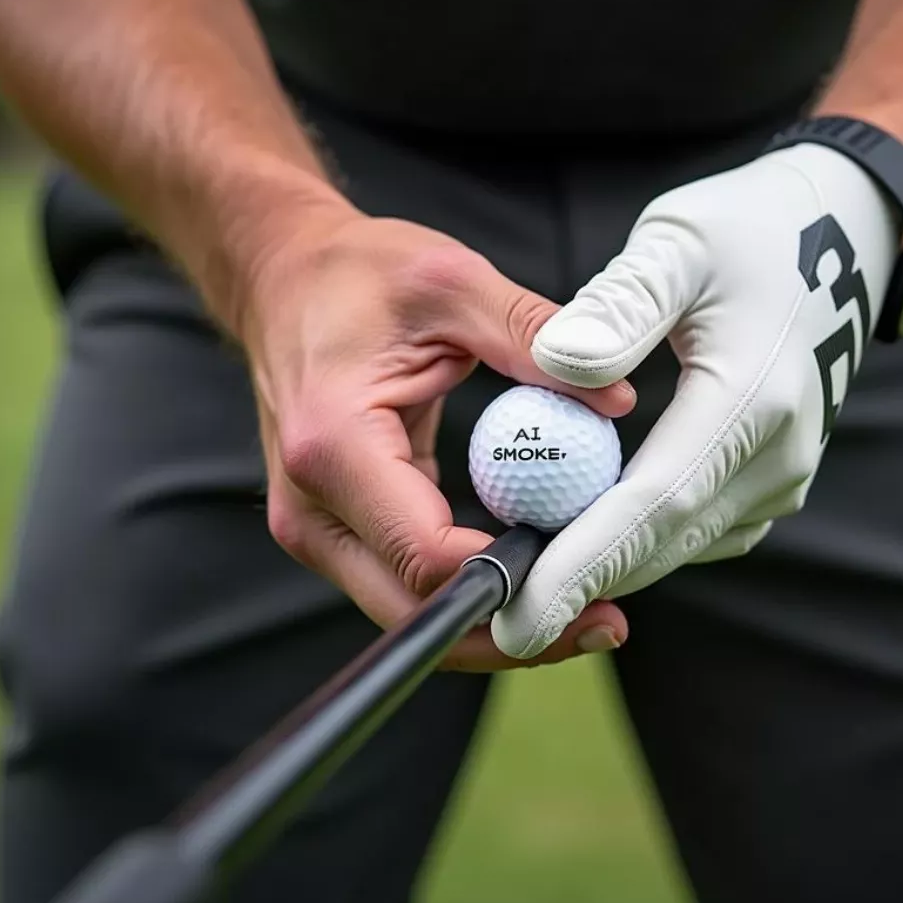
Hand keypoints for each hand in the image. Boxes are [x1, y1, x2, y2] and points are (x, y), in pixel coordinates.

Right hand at [239, 197, 635, 669]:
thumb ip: (535, 336)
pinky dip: (470, 586)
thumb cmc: (358, 272)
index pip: (426, 556)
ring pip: (409, 612)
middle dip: (513, 630)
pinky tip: (536, 569)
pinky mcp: (337, 525)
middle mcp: (311, 506)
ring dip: (494, 617)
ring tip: (584, 608)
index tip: (595, 579)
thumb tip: (618, 399)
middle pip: (414, 614)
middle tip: (605, 623)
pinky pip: (405, 579)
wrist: (284, 276)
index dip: (515, 583)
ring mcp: (316, 525)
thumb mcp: (453, 282)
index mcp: (333, 446)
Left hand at [492, 143, 900, 658]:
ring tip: (526, 574)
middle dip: (580, 583)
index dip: (584, 562)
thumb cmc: (751, 229)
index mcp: (751, 399)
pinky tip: (588, 524)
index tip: (520, 612)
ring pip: (679, 542)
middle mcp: (777, 454)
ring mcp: (783, 472)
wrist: (842, 235)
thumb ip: (622, 305)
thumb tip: (557, 368)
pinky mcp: (774, 474)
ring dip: (607, 562)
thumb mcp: (679, 244)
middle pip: (664, 540)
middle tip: (499, 615)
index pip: (655, 503)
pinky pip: (698, 524)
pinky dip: (639, 535)